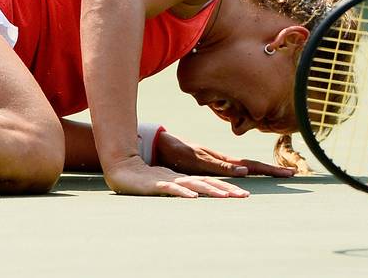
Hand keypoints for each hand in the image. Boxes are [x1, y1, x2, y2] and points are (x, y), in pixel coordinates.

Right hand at [102, 155, 250, 198]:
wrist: (123, 170)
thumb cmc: (146, 179)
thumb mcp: (168, 186)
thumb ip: (182, 189)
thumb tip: (196, 197)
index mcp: (185, 179)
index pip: (210, 183)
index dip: (227, 188)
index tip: (243, 194)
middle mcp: (181, 178)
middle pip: (208, 183)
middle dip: (227, 189)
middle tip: (245, 196)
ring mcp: (169, 180)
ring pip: (194, 185)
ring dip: (210, 190)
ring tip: (225, 197)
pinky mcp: (156, 185)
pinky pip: (172, 189)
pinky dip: (183, 193)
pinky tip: (193, 198)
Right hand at [154, 131, 295, 178]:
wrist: (161, 143)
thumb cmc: (181, 155)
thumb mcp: (202, 165)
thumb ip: (217, 169)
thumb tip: (237, 174)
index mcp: (223, 161)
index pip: (250, 166)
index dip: (269, 169)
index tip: (288, 173)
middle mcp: (220, 158)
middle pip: (249, 164)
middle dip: (270, 169)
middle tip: (291, 174)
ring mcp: (209, 158)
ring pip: (236, 166)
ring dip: (256, 170)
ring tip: (275, 173)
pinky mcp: (198, 160)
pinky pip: (216, 166)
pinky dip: (229, 169)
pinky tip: (240, 173)